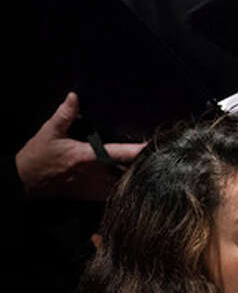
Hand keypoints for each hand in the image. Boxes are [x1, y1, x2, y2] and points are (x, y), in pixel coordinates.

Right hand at [14, 93, 143, 200]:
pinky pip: (112, 195)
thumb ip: (64, 115)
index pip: (117, 153)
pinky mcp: (90, 195)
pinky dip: (123, 189)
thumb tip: (74, 96)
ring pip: (122, 185)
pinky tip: (133, 181)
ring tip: (150, 168)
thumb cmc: (37, 157)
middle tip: (158, 156)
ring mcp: (93, 187)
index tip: (153, 146)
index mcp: (87, 157)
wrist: (24, 181)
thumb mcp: (49, 132)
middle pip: (126, 172)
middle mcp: (94, 174)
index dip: (136, 150)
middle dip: (143, 165)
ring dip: (135, 178)